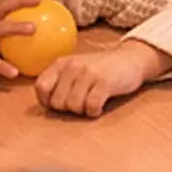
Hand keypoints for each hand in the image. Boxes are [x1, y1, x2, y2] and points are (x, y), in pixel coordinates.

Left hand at [35, 41, 171, 118]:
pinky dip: (95, 112)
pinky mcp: (105, 82)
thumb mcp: (75, 69)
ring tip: (91, 102)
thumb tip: (44, 103)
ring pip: (73, 106)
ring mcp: (89, 73)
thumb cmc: (100, 69)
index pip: (41, 87)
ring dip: (83, 110)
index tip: (61, 103)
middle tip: (81, 102)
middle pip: (57, 102)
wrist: (130, 59)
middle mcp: (72, 66)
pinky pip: (91, 107)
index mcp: (61, 63)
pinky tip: (100, 106)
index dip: (47, 101)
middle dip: (68, 109)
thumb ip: (59, 82)